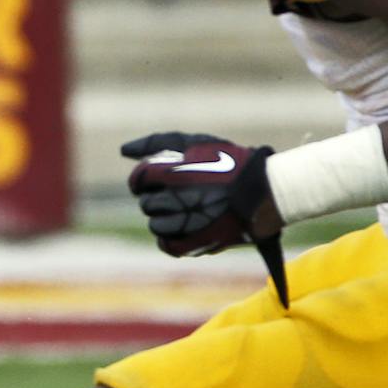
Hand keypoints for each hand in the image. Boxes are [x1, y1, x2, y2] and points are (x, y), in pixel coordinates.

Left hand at [121, 132, 282, 255]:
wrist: (265, 191)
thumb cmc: (228, 162)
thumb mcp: (194, 142)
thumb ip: (155, 143)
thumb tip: (123, 151)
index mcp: (177, 173)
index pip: (139, 180)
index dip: (143, 179)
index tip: (154, 179)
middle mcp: (181, 199)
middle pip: (147, 204)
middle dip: (156, 197)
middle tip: (176, 193)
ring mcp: (189, 224)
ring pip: (156, 225)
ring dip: (163, 218)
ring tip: (182, 210)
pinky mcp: (198, 244)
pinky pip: (167, 245)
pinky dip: (169, 237)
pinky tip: (180, 227)